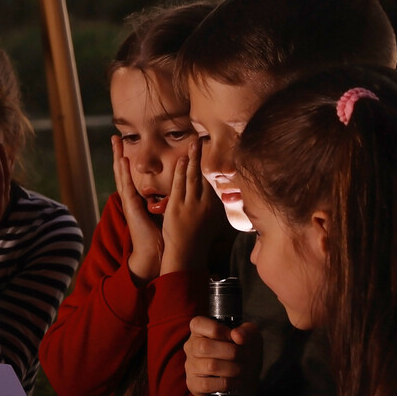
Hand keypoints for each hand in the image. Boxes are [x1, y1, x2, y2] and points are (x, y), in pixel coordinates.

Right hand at [112, 135, 161, 280]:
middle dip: (119, 154)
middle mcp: (131, 198)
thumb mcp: (164, 212)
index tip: (127, 146)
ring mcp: (129, 202)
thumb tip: (177, 189)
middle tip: (115, 137)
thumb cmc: (161, 235)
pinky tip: (123, 161)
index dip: (128, 161)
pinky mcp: (131, 207)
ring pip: (121, 175)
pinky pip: (127, 186)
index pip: (131, 176)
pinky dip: (124, 173)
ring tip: (115, 143)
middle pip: (122, 172)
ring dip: (118, 158)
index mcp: (138, 199)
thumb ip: (165, 199)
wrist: (154, 252)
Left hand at [159, 151, 223, 275]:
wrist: (186, 256)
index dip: (212, 165)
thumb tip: (219, 199)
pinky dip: (181, 172)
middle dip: (204, 156)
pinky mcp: (177, 208)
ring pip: (193, 177)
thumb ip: (213, 209)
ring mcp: (191, 205)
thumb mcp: (210, 222)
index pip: (213, 181)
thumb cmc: (197, 241)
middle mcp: (205, 203)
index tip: (214, 150)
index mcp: (214, 206)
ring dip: (194, 158)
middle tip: (204, 139)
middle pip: (205, 175)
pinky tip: (182, 160)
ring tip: (195, 143)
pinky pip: (180, 186)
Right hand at [186, 316, 261, 395]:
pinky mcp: (193, 388)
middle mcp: (191, 350)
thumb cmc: (247, 365)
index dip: (213, 327)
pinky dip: (224, 384)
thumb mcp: (253, 344)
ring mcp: (189, 370)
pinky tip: (234, 386)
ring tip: (241, 374)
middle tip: (243, 359)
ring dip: (229, 369)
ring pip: (205, 365)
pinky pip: (205, 384)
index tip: (232, 335)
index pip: (197, 323)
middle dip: (229, 353)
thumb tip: (238, 334)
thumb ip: (249, 331)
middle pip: (202, 346)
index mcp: (203, 334)